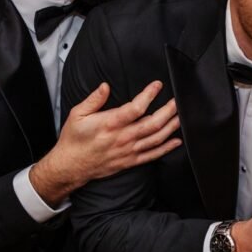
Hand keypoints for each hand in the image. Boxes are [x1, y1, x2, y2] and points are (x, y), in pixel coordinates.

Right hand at [30, 81, 180, 205]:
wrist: (70, 166)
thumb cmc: (73, 139)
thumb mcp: (76, 114)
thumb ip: (93, 100)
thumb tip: (105, 86)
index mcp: (110, 124)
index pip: (135, 108)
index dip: (148, 95)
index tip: (157, 85)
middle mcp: (122, 138)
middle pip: (152, 124)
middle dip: (168, 111)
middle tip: (178, 101)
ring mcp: (128, 151)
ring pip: (156, 139)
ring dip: (171, 127)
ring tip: (182, 116)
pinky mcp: (130, 161)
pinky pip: (152, 155)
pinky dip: (166, 148)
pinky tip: (176, 141)